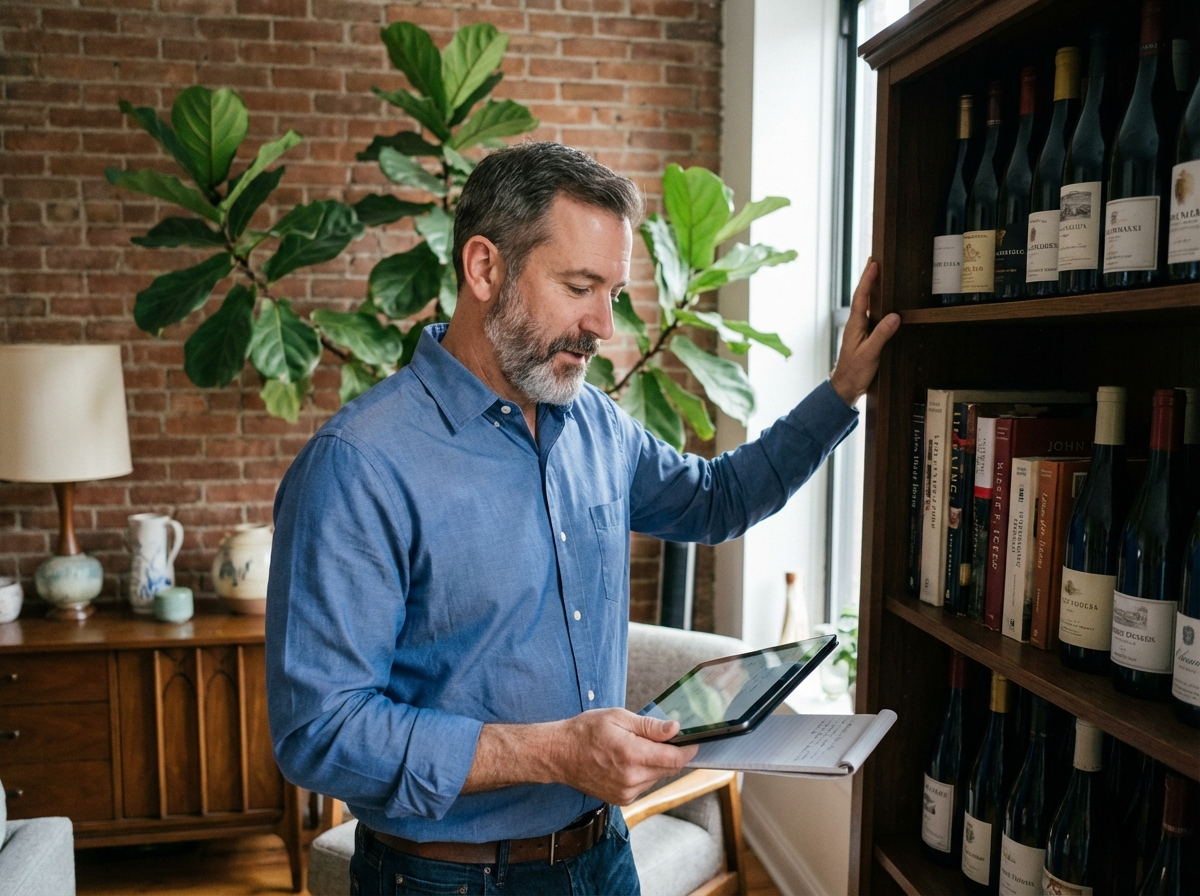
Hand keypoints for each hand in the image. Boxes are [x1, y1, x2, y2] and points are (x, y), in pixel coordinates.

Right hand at [553, 708, 697, 805]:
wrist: (559, 754)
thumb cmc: (585, 731)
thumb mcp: (618, 718)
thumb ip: (650, 726)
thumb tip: (675, 728)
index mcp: (632, 755)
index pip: (674, 758)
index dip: (688, 749)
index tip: (692, 740)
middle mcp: (631, 779)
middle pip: (669, 768)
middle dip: (671, 753)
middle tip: (660, 737)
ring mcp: (626, 792)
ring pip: (658, 777)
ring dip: (656, 763)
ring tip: (636, 747)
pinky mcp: (622, 799)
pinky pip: (645, 785)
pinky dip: (644, 772)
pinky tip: (628, 761)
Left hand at [829, 259, 899, 406]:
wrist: (845, 386)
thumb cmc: (855, 371)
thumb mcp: (870, 353)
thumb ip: (881, 335)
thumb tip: (895, 316)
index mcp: (855, 324)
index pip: (862, 297)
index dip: (868, 279)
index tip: (874, 263)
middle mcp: (856, 324)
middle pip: (863, 296)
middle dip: (869, 278)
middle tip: (875, 260)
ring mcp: (859, 330)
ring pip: (866, 304)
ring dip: (872, 288)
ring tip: (879, 274)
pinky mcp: (864, 336)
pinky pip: (871, 314)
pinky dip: (876, 303)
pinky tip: (882, 302)